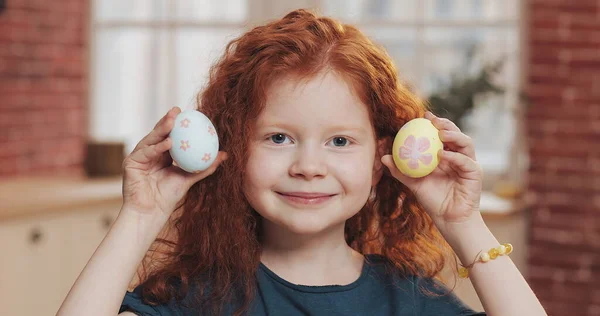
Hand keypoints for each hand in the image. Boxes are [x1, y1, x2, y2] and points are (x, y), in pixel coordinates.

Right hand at [121, 106, 227, 218]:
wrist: (151, 213)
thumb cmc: (168, 197)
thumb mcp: (189, 179)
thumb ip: (204, 167)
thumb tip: (224, 155)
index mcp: (162, 155)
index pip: (170, 135)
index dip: (178, 124)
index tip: (190, 114)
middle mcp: (150, 153)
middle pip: (159, 133)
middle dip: (167, 120)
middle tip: (177, 110)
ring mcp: (139, 157)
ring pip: (151, 139)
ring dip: (162, 129)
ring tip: (173, 121)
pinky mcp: (131, 163)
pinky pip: (146, 152)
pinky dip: (157, 147)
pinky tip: (168, 143)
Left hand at [381, 111, 482, 229]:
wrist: (448, 220)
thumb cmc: (433, 201)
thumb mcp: (414, 183)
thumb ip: (401, 171)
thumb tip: (384, 157)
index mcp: (445, 156)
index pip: (442, 135)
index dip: (435, 123)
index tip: (423, 116)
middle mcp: (458, 157)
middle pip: (456, 134)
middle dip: (446, 124)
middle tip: (433, 121)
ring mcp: (468, 164)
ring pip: (466, 143)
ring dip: (454, 135)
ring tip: (440, 133)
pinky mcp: (475, 174)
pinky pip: (465, 162)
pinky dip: (454, 157)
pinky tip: (442, 155)